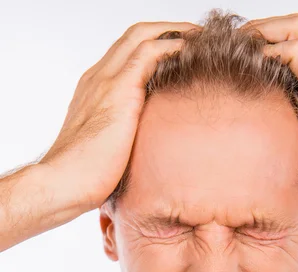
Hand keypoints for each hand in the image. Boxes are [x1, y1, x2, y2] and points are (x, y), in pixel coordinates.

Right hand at [39, 21, 199, 210]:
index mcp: (94, 90)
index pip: (126, 54)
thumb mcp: (108, 149)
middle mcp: (98, 78)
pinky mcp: (118, 91)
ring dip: (174, 32)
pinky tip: (192, 51)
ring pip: (141, 35)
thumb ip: (124, 138)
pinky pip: (148, 52)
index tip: (181, 53)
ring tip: (201, 37)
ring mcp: (106, 81)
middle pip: (134, 36)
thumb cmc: (85, 177)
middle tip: (197, 37)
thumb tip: (147, 152)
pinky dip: (172, 46)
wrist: (64, 183)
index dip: (154, 47)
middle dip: (168, 30)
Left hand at [240, 14, 297, 209]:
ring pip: (297, 28)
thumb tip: (267, 130)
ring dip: (264, 33)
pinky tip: (253, 68)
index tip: (247, 53)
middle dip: (265, 28)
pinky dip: (271, 52)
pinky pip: (296, 50)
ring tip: (240, 48)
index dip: (274, 41)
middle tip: (238, 43)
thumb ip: (296, 122)